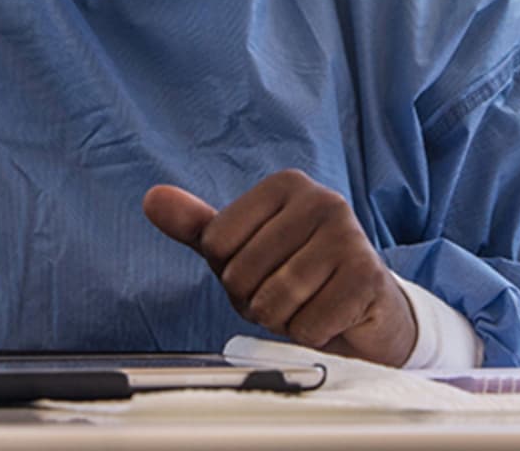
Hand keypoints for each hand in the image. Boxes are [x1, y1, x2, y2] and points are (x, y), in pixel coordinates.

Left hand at [144, 170, 415, 365]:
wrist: (367, 312)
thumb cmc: (296, 276)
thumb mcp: (241, 249)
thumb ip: (197, 225)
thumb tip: (151, 198)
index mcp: (286, 184)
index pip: (216, 242)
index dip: (229, 272)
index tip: (263, 270)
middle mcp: (321, 200)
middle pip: (242, 274)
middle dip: (255, 301)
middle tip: (287, 295)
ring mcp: (349, 236)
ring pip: (274, 302)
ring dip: (282, 320)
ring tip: (307, 305)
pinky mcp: (367, 276)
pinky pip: (308, 326)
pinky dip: (311, 335)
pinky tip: (330, 318)